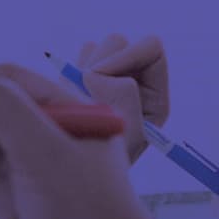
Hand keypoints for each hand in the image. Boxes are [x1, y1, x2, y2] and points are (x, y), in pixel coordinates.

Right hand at [74, 33, 169, 166]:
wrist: (71, 176)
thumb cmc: (107, 164)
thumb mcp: (126, 134)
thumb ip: (122, 97)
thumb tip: (94, 73)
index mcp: (154, 95)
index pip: (151, 49)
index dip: (126, 55)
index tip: (98, 76)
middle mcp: (133, 83)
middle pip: (118, 42)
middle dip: (97, 62)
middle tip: (80, 90)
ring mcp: (106, 81)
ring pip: (94, 48)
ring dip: (81, 69)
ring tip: (72, 99)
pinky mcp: (79, 83)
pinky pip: (72, 62)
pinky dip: (66, 75)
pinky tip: (64, 100)